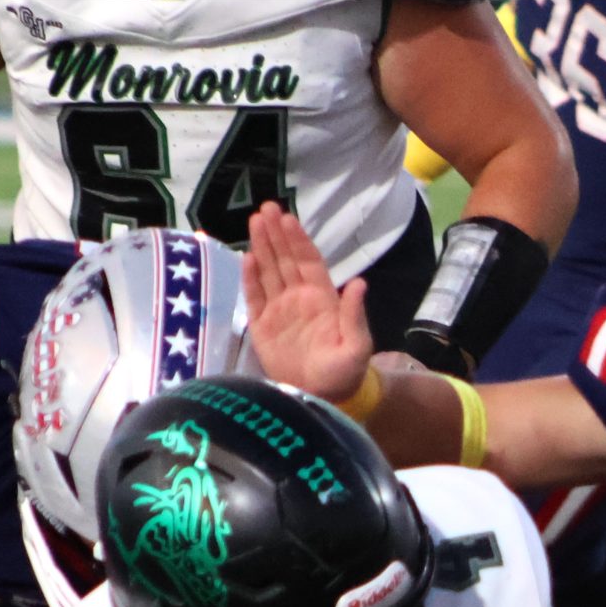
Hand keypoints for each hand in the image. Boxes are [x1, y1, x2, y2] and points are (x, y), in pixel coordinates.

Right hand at [241, 201, 375, 403]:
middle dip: (276, 234)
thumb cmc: (344, 372)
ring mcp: (279, 311)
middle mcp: (299, 299)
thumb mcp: (357, 345)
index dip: (298, 240)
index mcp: (322, 299)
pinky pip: (254, 298)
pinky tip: (246, 258)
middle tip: (266, 208)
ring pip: (269, 272)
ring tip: (254, 221)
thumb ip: (355, 315)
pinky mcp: (262, 327)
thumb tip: (358, 283)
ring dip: (262, 247)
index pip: (308, 262)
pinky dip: (250, 279)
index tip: (288, 218)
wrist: (323, 398)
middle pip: (286, 259)